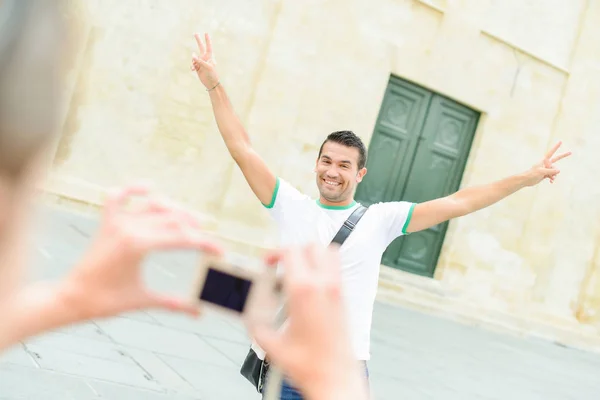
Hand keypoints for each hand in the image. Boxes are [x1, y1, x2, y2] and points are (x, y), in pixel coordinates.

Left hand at [61, 184, 222, 320]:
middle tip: (210, 238)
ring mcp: (116, 222)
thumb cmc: (106, 301)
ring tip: (192, 220)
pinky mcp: (107, 222)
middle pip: (173, 219)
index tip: (219, 250)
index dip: (205, 243)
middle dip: (196, 227)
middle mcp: (128, 227)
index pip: (182, 238)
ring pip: (153, 205)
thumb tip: (198, 312)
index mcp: (138, 245)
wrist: (72, 298)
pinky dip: (132, 188)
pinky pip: (118, 197)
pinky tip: (149, 187)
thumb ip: (173, 303)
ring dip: (175, 209)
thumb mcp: (143, 300)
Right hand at [190, 32, 218, 89]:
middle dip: (198, 40)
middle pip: (201, 47)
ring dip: (193, 61)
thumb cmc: (212, 74)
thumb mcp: (207, 67)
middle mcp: (205, 58)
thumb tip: (192, 55)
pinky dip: (192, 66)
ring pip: (194, 57)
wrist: (211, 83)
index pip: (208, 46)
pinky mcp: (198, 67)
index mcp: (210, 56)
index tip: (206, 33)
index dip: (207, 40)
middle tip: (195, 33)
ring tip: (195, 67)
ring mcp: (201, 62)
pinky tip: (193, 69)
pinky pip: (192, 64)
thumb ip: (200, 60)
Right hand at [249, 245, 367, 399]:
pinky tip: (309, 289)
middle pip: (312, 246)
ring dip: (312, 255)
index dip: (275, 253)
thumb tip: (249, 312)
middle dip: (294, 251)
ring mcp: (337, 290)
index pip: (291, 252)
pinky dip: (323, 268)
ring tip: (297, 271)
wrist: (335, 378)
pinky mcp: (344, 299)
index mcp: (303, 290)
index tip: (268, 263)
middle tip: (281, 265)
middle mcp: (324, 285)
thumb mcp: (271, 344)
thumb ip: (256, 323)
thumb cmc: (308, 364)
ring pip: (329, 253)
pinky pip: (335, 270)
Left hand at [524, 141, 571, 185]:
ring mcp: (546, 169)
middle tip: (570, 152)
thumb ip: (551, 171)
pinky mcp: (545, 174)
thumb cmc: (532, 174)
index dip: (556, 147)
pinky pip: (552, 176)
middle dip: (563, 156)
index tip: (560, 141)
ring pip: (555, 170)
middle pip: (556, 159)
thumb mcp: (542, 172)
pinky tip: (551, 181)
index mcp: (544, 160)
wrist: (526, 180)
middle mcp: (546, 163)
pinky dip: (552, 178)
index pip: (551, 152)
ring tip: (551, 178)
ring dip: (554, 175)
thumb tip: (559, 171)